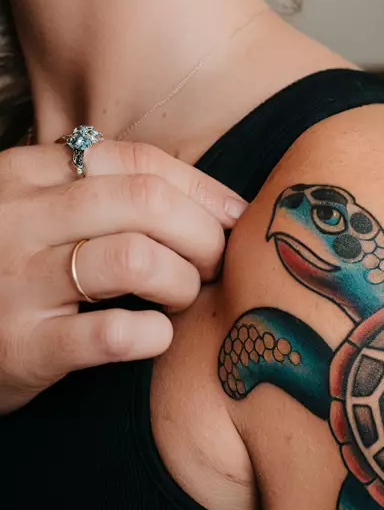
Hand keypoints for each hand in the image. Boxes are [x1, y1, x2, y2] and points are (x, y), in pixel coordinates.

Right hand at [0, 139, 246, 413]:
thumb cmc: (5, 277)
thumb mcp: (35, 215)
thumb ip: (100, 195)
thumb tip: (214, 202)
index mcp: (27, 175)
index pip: (137, 162)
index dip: (201, 190)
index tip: (235, 218)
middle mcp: (19, 219)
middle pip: (145, 203)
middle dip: (202, 233)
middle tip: (216, 264)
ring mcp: (17, 282)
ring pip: (134, 259)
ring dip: (182, 280)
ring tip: (183, 298)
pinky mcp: (22, 347)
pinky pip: (110, 335)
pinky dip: (152, 335)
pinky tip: (156, 336)